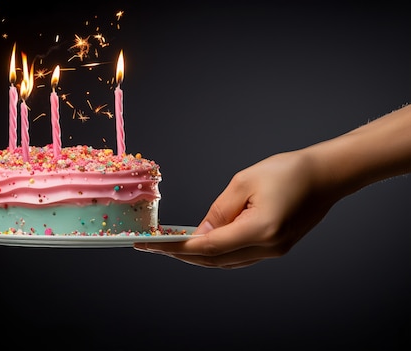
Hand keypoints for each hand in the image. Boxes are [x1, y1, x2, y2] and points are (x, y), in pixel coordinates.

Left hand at [134, 151, 336, 268]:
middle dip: (181, 254)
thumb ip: (218, 211)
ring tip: (170, 245)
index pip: (208, 246)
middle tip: (153, 247)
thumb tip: (199, 234)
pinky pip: (238, 256)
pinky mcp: (276, 249)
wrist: (326, 175)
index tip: (152, 245)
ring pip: (226, 262)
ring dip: (197, 256)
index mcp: (261, 230)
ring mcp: (274, 252)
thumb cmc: (288, 171)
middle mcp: (268, 248)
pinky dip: (216, 253)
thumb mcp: (243, 182)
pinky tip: (199, 244)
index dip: (177, 247)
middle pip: (215, 260)